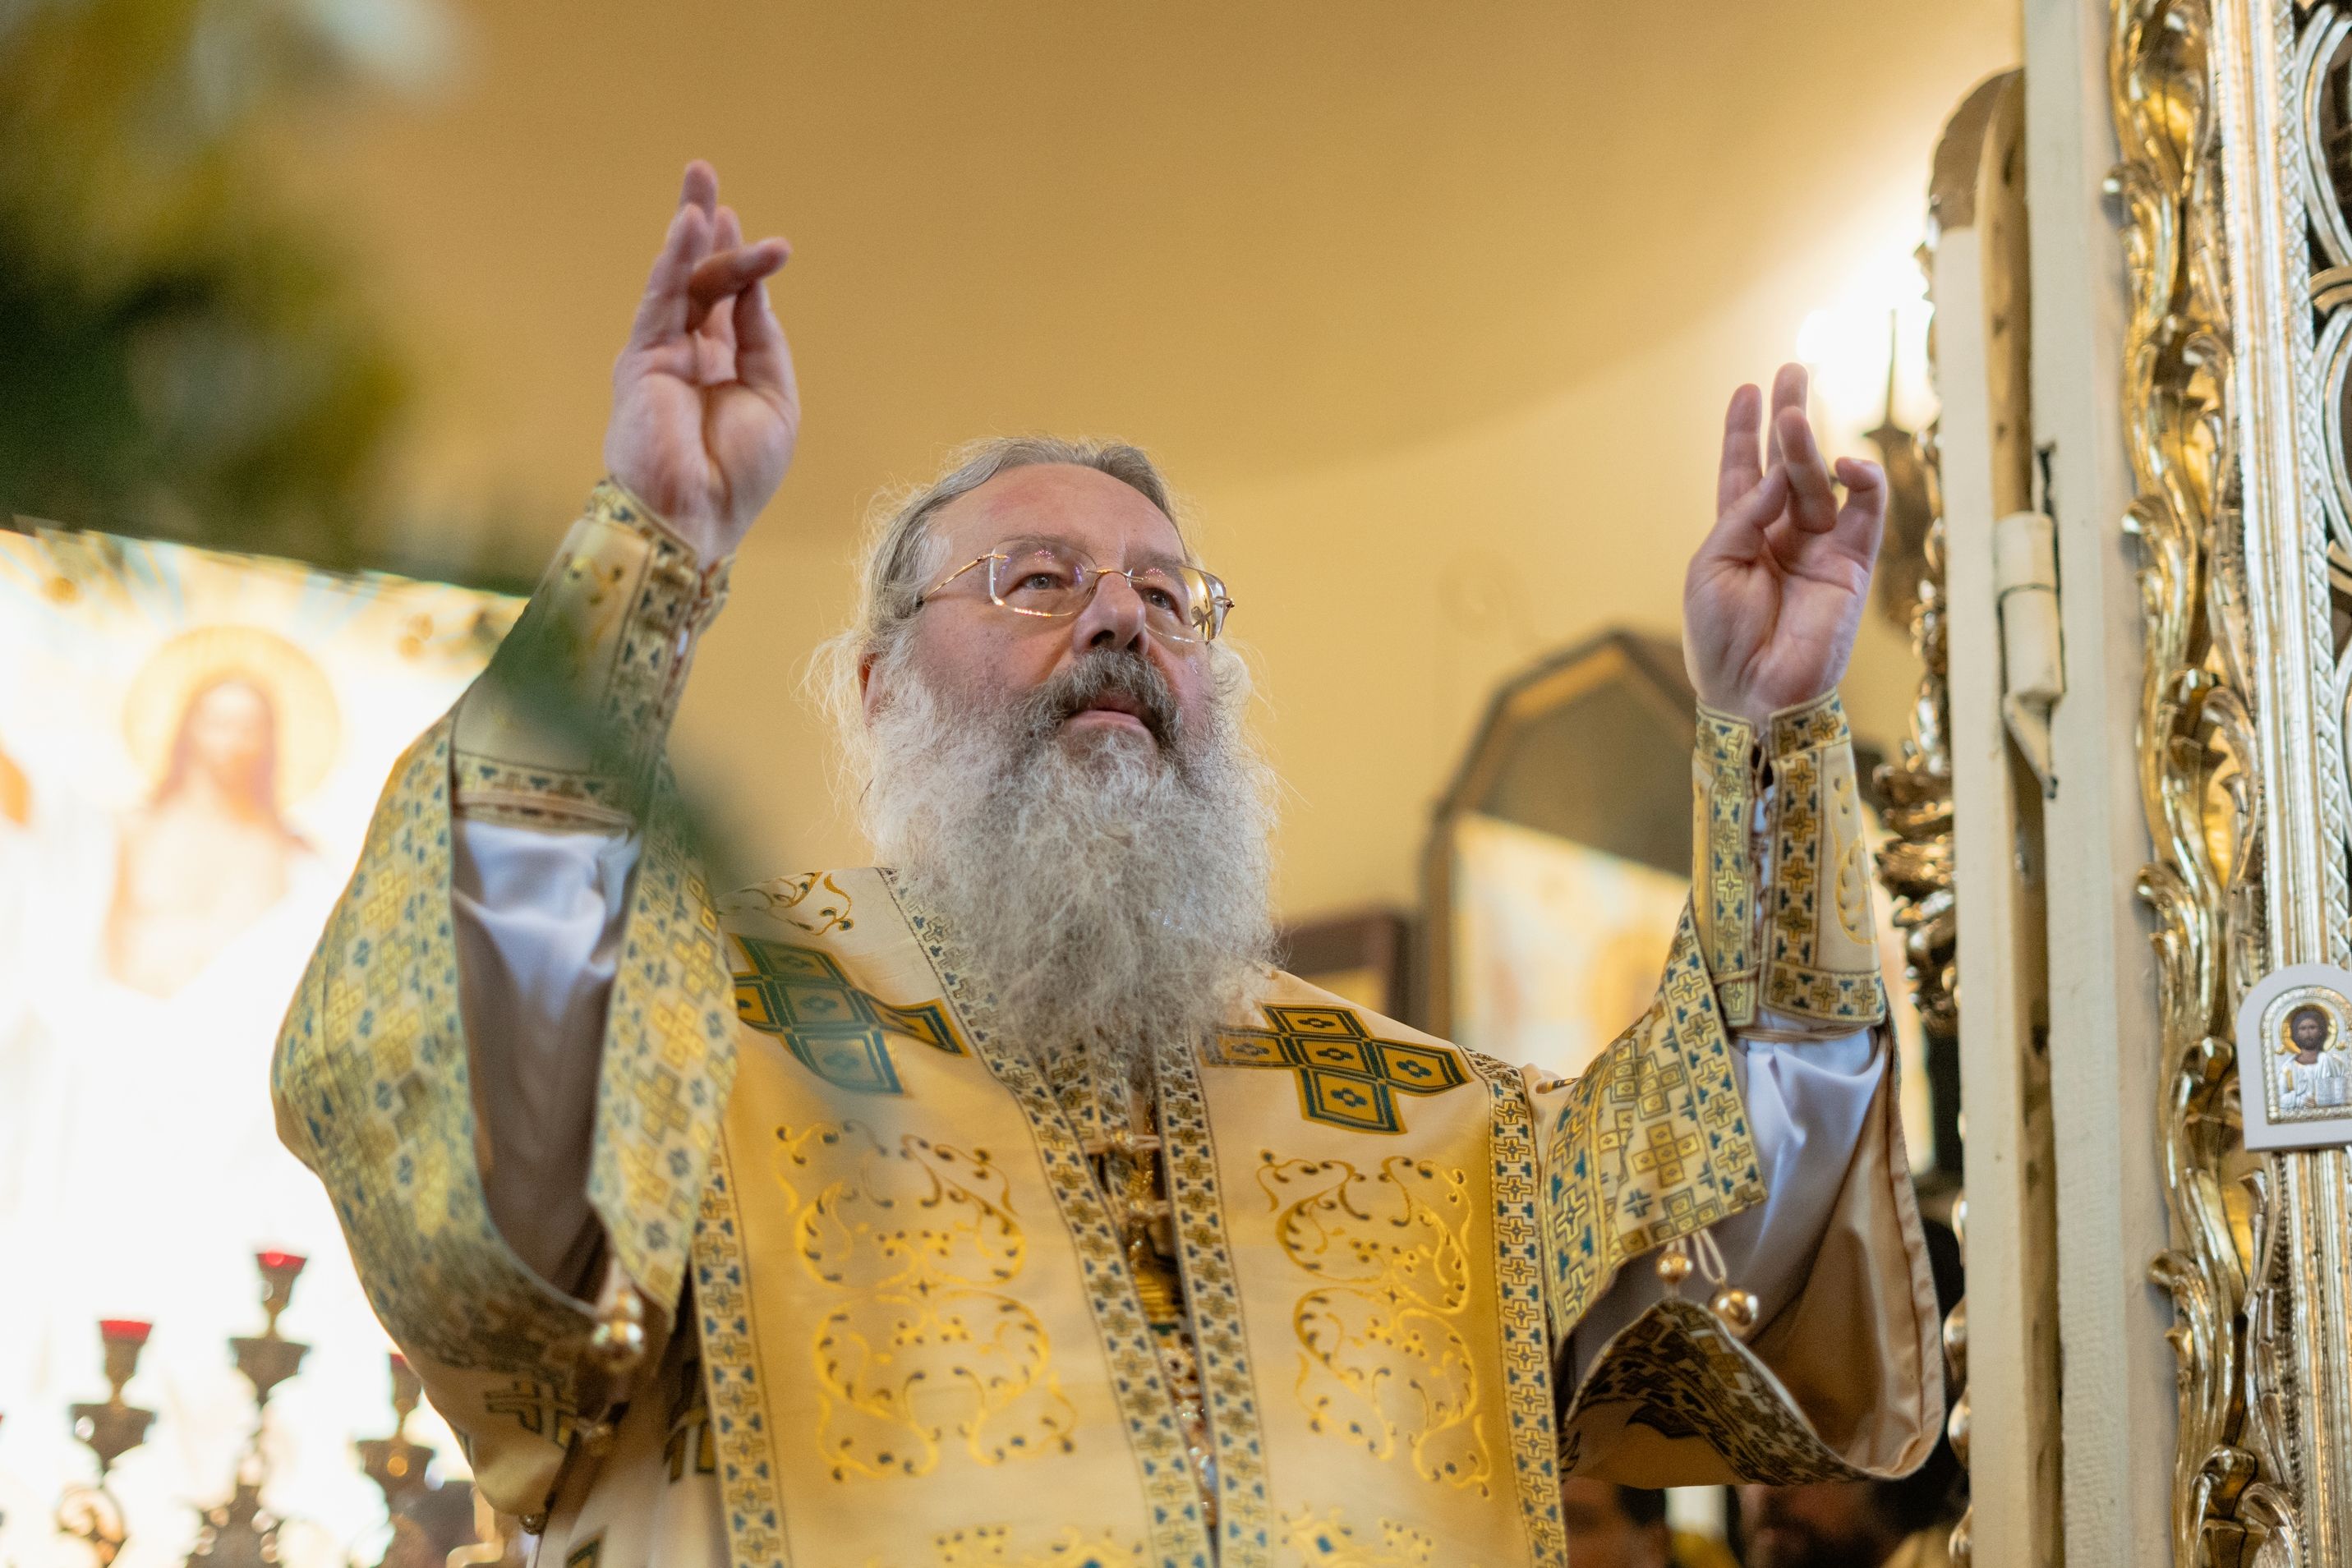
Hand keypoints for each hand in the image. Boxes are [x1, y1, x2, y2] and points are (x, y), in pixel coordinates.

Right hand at [603, 161, 797, 561]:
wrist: (696, 519)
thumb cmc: (737, 475)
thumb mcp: (772, 398)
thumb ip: (761, 338)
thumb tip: (754, 283)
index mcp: (721, 368)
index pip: (726, 300)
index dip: (734, 258)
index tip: (740, 220)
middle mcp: (686, 355)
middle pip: (694, 277)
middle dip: (701, 225)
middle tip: (703, 173)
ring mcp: (659, 356)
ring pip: (679, 281)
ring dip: (692, 230)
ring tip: (702, 182)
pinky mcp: (640, 360)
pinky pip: (660, 299)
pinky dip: (674, 260)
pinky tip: (690, 223)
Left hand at [1683, 364, 1885, 723]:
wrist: (1752, 694)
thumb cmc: (1719, 639)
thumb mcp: (1710, 567)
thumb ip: (1742, 515)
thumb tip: (1781, 474)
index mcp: (1739, 537)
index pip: (1744, 473)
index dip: (1745, 432)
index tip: (1747, 389)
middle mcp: (1780, 537)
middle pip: (1787, 466)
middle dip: (1789, 419)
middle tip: (1793, 370)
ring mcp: (1818, 550)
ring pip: (1819, 485)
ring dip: (1809, 449)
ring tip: (1795, 416)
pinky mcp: (1852, 568)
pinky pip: (1865, 517)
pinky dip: (1863, 487)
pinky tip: (1846, 465)